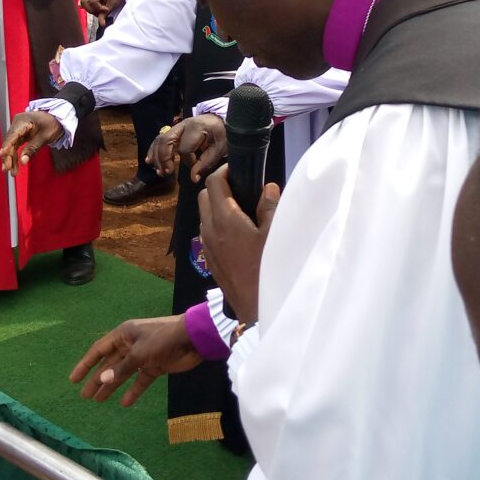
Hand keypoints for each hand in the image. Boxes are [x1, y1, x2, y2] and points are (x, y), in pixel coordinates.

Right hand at [0, 110, 64, 173]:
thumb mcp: (45, 136)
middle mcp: (17, 124)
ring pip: (11, 146)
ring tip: (12, 172)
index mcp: (22, 121)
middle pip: (9, 142)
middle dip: (8, 157)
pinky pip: (15, 147)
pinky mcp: (20, 135)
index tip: (2, 155)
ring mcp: (18, 130)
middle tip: (9, 169)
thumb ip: (33, 148)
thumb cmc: (52, 123)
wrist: (57, 119)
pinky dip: (14, 156)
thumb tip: (22, 161)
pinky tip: (13, 165)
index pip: (12, 135)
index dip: (6, 146)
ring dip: (11, 159)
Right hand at [70, 316, 201, 406]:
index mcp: (124, 334)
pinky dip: (133, 391)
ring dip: (112, 386)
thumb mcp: (140, 353)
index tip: (73, 379)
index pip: (99, 350)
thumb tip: (102, 380)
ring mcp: (143, 356)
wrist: (193, 338)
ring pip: (123, 373)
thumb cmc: (163, 339)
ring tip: (99, 401)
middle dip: (97, 379)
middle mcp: (131, 344)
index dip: (85, 365)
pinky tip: (125, 403)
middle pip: (110, 364)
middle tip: (85, 396)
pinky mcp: (156, 366)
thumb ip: (121, 368)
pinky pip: (140, 380)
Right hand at [80, 0, 124, 26]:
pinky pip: (84, 2)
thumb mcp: (113, 4)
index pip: (92, 1)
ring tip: (99, 10)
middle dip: (92, 10)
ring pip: (82, 2)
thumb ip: (105, 13)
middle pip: (84, 2)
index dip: (99, 8)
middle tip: (101, 12)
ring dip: (90, 9)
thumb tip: (102, 24)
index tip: (107, 10)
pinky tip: (94, 9)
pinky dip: (88, 7)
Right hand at [147, 114, 226, 181]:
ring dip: (156, 156)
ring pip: (160, 139)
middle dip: (163, 158)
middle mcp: (183, 125)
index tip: (195, 166)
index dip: (188, 161)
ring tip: (158, 171)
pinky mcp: (174, 129)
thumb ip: (205, 163)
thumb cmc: (221, 134)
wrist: (220, 119)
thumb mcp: (218, 149)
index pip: (185, 148)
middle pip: (166, 140)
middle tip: (166, 173)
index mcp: (196, 128)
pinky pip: (160, 138)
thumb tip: (193, 179)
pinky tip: (149, 160)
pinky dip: (153, 150)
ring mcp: (177, 126)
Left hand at [198, 168, 280, 325]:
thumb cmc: (268, 268)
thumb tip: (268, 188)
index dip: (225, 171)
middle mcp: (209, 229)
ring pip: (204, 215)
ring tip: (241, 211)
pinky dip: (217, 225)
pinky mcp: (209, 259)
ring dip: (217, 207)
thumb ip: (270, 206)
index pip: (214, 182)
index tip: (240, 171)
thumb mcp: (275, 234)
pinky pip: (207, 233)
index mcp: (224, 218)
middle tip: (242, 190)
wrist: (256, 308)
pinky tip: (238, 233)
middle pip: (204, 196)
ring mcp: (207, 246)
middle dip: (219, 188)